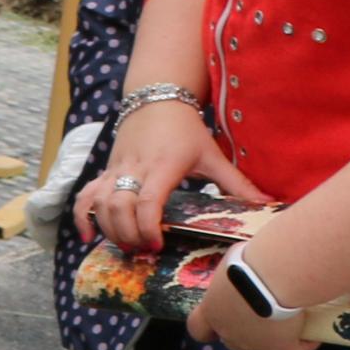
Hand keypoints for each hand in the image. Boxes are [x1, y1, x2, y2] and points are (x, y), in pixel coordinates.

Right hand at [75, 95, 259, 256]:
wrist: (156, 99)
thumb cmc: (186, 130)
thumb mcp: (213, 156)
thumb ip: (237, 183)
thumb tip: (268, 204)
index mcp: (163, 166)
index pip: (148, 201)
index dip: (148, 226)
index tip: (157, 245)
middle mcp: (135, 168)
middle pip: (118, 206)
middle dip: (128, 234)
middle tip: (144, 250)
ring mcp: (116, 169)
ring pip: (99, 202)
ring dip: (108, 228)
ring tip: (126, 245)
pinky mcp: (106, 169)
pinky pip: (85, 194)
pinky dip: (81, 215)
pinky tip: (87, 235)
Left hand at [189, 273, 322, 349]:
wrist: (275, 277)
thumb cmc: (249, 263)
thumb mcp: (234, 260)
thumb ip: (235, 272)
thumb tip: (246, 264)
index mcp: (212, 311)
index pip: (199, 328)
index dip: (207, 328)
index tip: (220, 320)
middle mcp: (229, 333)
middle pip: (232, 342)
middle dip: (244, 332)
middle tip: (262, 316)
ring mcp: (257, 344)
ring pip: (263, 348)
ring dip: (272, 338)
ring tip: (289, 324)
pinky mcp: (283, 348)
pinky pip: (296, 349)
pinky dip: (305, 342)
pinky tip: (313, 333)